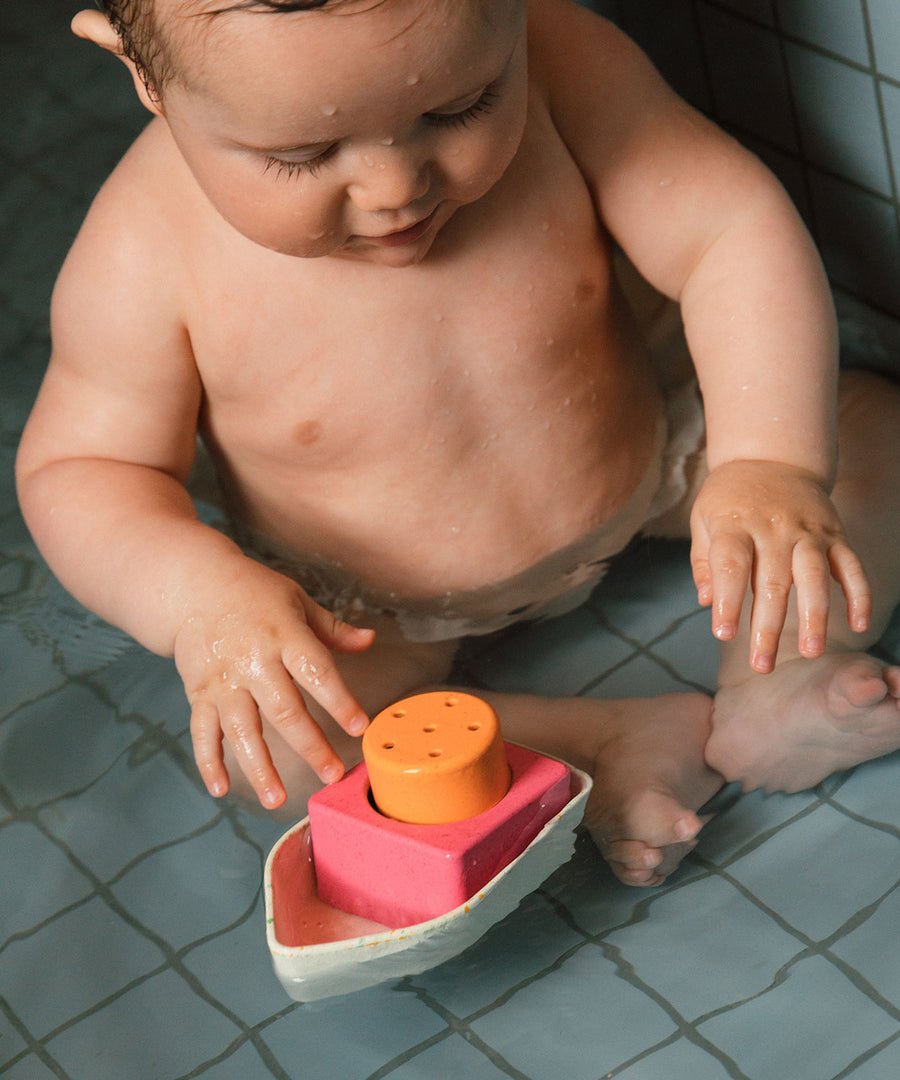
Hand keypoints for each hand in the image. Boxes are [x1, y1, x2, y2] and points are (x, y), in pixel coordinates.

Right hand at [172, 558, 373, 808]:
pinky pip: (203, 731)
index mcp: (284, 635)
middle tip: (332, 775)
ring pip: (242, 729)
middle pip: (283, 710)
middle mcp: (253, 661)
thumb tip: (370, 641)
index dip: (339, 701)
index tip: (358, 728)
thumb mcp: (297, 601)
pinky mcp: (199, 693)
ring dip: (258, 767)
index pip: (316, 671)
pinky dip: (209, 761)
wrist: (192, 585)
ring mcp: (223, 680)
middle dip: (310, 746)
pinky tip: (222, 789)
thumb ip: (333, 628)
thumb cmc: (253, 593)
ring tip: (277, 799)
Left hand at [689, 460, 870, 671]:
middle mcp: (773, 528)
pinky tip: (858, 624)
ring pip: (814, 576)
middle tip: (761, 666)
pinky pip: (850, 566)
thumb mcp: (703, 519)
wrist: (772, 456)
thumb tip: (706, 601)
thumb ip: (703, 561)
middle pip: (772, 582)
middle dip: (768, 627)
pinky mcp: (834, 534)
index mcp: (734, 525)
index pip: (731, 567)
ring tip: (810, 651)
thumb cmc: (730, 498)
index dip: (728, 602)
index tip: (724, 634)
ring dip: (814, 615)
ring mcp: (807, 531)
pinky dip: (858, 594)